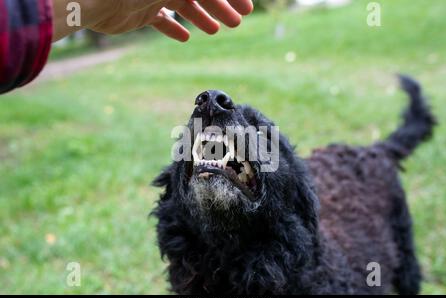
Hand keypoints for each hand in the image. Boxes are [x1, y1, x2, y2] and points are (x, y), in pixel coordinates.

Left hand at [52, 0, 253, 41]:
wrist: (90, 1)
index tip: (245, 7)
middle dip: (221, 4)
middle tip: (239, 21)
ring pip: (183, 5)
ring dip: (202, 16)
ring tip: (216, 30)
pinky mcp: (139, 11)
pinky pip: (161, 19)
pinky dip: (173, 27)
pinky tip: (186, 37)